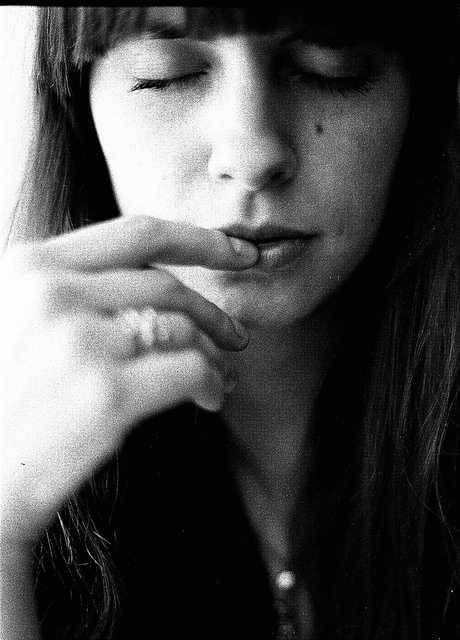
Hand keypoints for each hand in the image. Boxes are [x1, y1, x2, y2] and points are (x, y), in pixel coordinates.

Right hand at [0, 215, 257, 545]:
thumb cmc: (3, 400)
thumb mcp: (15, 318)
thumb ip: (71, 289)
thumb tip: (153, 281)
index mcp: (31, 266)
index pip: (136, 232)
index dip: (199, 238)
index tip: (238, 251)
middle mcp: (53, 294)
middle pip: (166, 283)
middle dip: (213, 309)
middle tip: (236, 334)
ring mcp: (80, 342)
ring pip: (182, 327)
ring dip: (213, 350)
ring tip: (222, 372)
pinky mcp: (106, 395)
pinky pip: (190, 369)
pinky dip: (212, 382)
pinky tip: (212, 396)